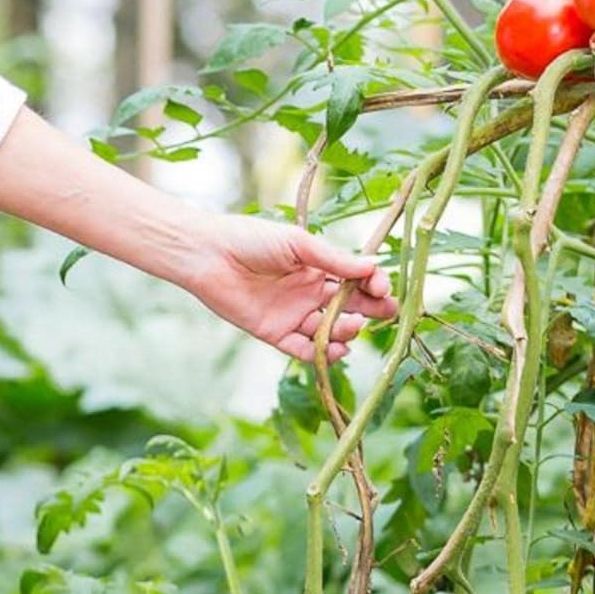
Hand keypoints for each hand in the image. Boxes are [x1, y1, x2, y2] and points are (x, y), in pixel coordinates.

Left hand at [184, 213, 398, 363]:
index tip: (382, 286)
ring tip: (350, 325)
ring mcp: (293, 314)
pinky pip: (304, 349)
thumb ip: (333, 260)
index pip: (357, 282)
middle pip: (350, 308)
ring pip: (331, 331)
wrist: (208, 255)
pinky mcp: (275, 333)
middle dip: (372, 311)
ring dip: (347, 331)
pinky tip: (336, 348)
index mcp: (317, 268)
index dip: (374, 285)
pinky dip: (322, 354)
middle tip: (385, 311)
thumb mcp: (297, 244)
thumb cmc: (250, 239)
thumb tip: (373, 267)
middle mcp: (309, 293)